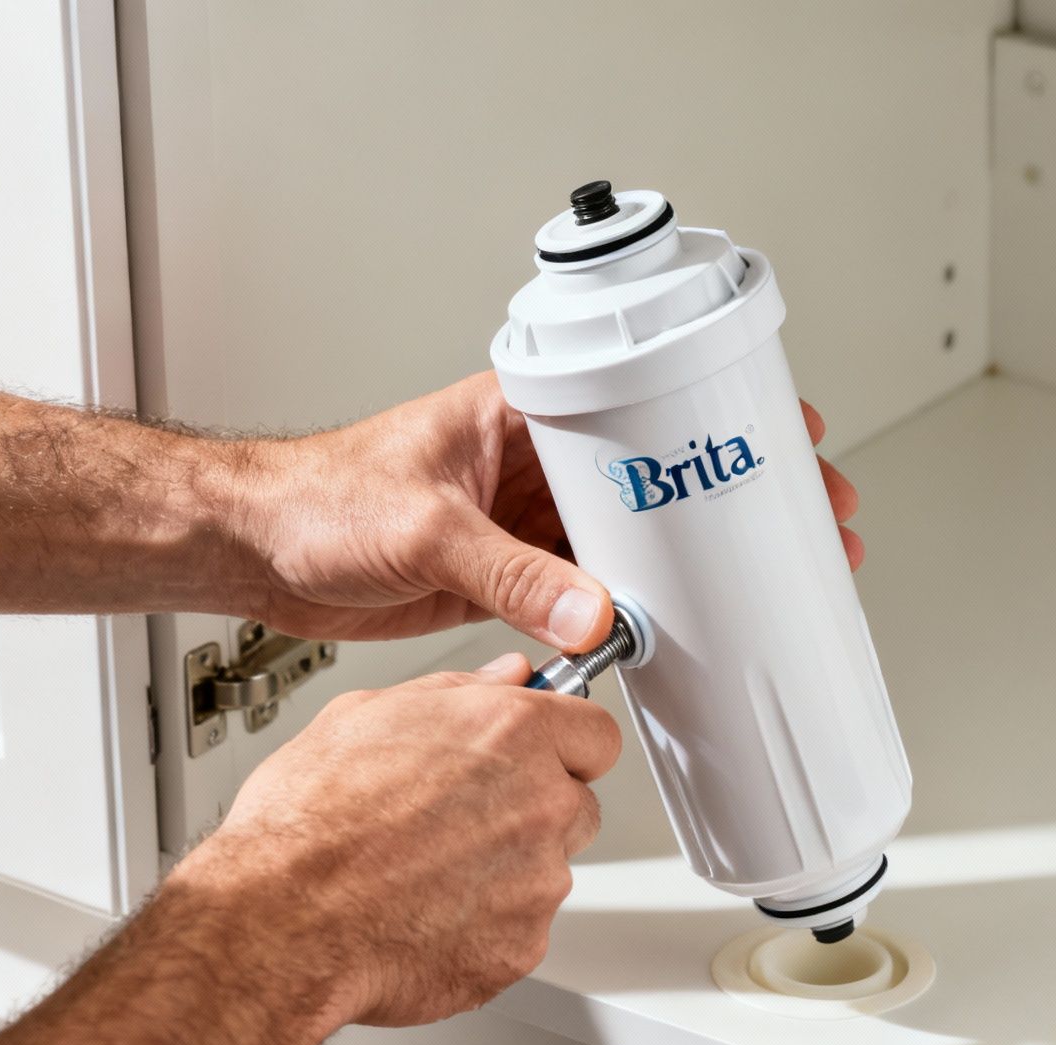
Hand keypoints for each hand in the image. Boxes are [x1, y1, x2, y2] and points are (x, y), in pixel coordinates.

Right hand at [195, 652, 619, 1027]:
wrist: (282, 922)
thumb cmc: (309, 822)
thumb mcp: (366, 715)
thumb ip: (460, 690)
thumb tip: (506, 677)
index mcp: (513, 734)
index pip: (595, 733)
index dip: (565, 744)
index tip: (541, 756)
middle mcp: (540, 804)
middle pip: (578, 804)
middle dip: (535, 809)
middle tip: (463, 818)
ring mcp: (537, 882)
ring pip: (547, 870)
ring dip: (507, 871)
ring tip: (427, 870)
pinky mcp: (522, 947)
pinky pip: (521, 930)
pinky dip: (486, 927)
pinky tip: (426, 913)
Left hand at [228, 372, 862, 648]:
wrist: (254, 555)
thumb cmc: (313, 498)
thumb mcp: (420, 526)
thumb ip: (508, 574)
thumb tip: (590, 614)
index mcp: (519, 414)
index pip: (639, 404)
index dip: (713, 419)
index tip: (779, 432)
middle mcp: (531, 465)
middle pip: (653, 478)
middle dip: (726, 497)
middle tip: (802, 515)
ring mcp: (523, 524)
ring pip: (628, 541)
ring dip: (688, 562)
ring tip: (756, 582)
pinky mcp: (506, 579)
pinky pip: (586, 596)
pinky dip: (629, 615)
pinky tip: (671, 629)